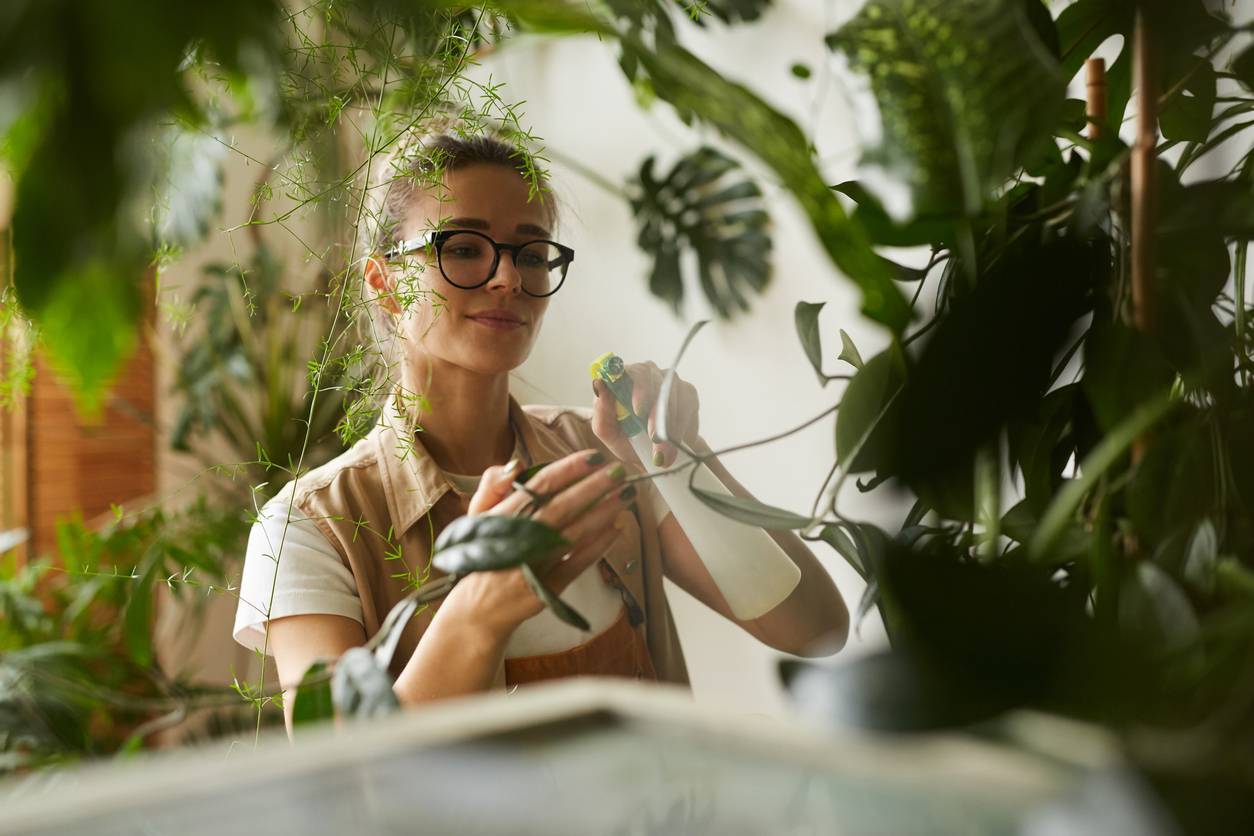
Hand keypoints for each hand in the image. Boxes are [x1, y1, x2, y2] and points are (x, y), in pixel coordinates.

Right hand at [440, 449, 636, 639]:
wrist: (477, 608)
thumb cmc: (480, 554)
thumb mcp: (476, 516)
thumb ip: (493, 484)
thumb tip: (517, 464)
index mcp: (502, 516)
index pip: (540, 485)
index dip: (570, 469)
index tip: (594, 457)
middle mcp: (518, 538)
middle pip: (563, 506)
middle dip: (594, 486)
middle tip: (620, 471)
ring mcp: (535, 564)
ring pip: (574, 533)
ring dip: (603, 512)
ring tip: (625, 495)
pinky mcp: (547, 588)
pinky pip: (578, 564)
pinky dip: (599, 546)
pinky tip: (617, 528)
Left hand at [591, 360, 699, 468]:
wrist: (653, 455)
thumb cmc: (625, 439)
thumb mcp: (608, 431)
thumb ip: (601, 409)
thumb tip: (599, 383)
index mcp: (624, 378)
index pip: (632, 371)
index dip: (638, 389)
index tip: (639, 412)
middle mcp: (647, 373)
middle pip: (655, 381)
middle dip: (656, 414)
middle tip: (654, 439)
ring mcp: (669, 379)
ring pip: (673, 395)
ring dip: (670, 426)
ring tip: (664, 451)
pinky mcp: (688, 391)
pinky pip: (689, 404)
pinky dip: (683, 426)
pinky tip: (677, 440)